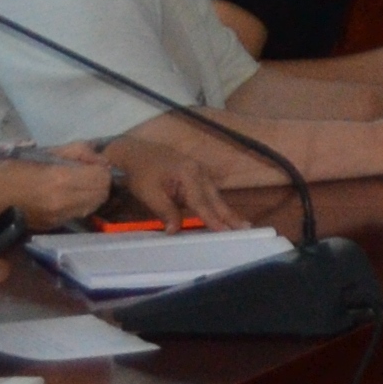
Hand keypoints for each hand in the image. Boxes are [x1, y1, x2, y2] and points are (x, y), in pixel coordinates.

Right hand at [0, 153, 115, 228]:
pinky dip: (83, 204)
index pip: (102, 176)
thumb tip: (100, 159)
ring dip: (94, 194)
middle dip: (100, 182)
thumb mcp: (46, 152)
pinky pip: (81, 213)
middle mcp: (64, 201)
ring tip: (81, 185)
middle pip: (102, 193)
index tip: (92, 164)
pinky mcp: (56, 225)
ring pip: (95, 205)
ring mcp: (61, 216)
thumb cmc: (14, 170)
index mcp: (61, 179)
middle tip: (89, 174)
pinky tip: (71, 197)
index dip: (102, 168)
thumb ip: (77, 152)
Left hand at [100, 135, 248, 230]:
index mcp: (188, 175)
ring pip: (215, 194)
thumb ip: (165, 211)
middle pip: (215, 198)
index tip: (225, 230)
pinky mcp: (197, 173)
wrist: (136, 152)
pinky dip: (217, 203)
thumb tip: (175, 231)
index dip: (213, 218)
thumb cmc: (141, 173)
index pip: (201, 202)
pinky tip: (223, 211)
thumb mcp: (149, 194)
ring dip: (226, 209)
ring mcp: (200, 171)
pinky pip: (210, 190)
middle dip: (229, 214)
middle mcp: (199, 172)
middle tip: (245, 227)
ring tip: (240, 223)